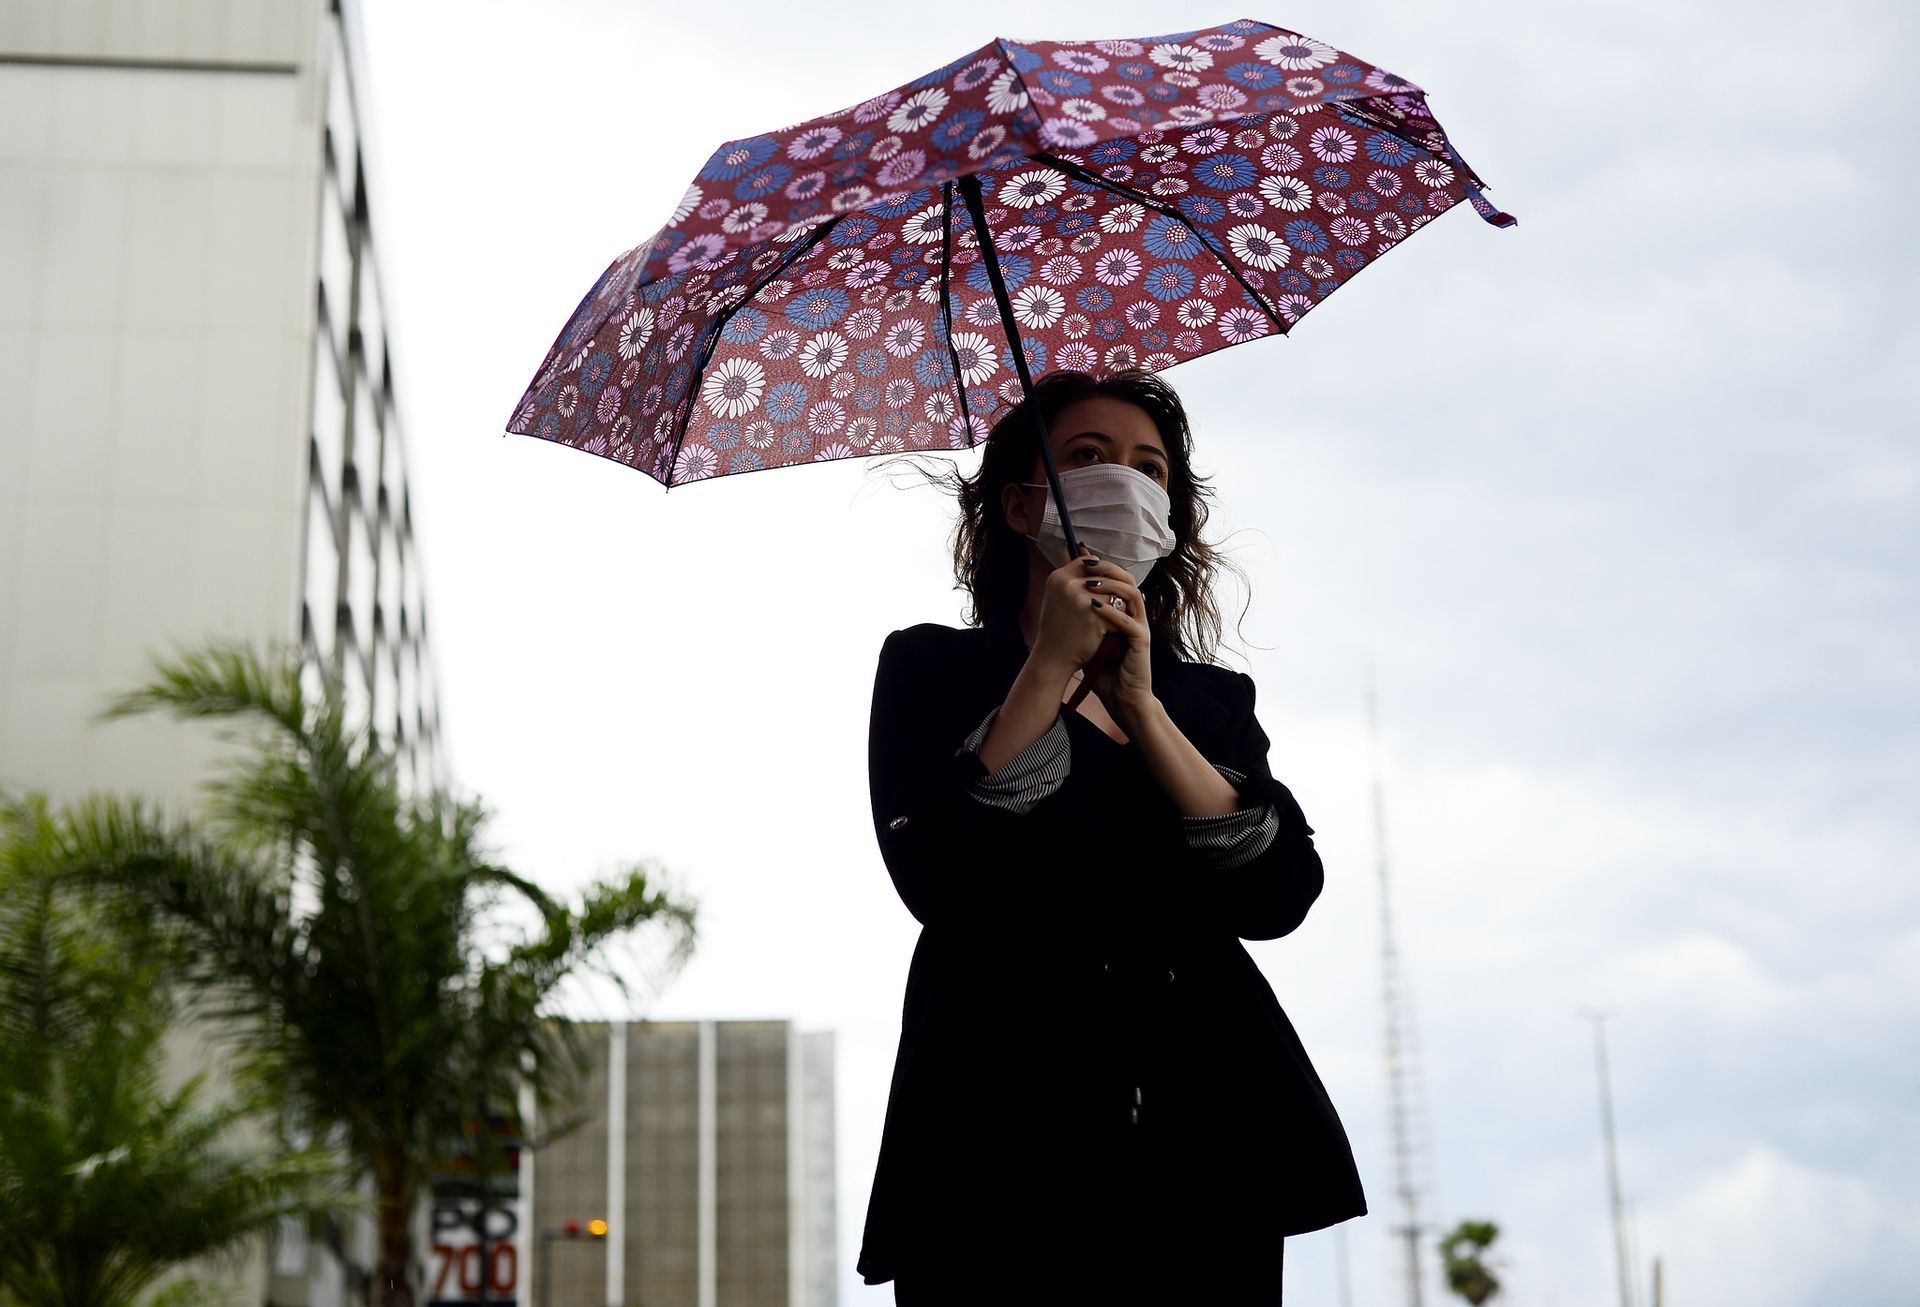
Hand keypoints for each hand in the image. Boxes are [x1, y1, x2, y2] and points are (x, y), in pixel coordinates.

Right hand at [1030, 545, 1127, 677]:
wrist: (1053, 657)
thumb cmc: (1057, 629)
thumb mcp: (1057, 597)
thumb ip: (1071, 577)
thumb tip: (1085, 550)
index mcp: (1057, 577)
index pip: (1087, 561)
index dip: (1100, 571)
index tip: (1105, 584)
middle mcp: (1067, 583)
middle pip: (1104, 576)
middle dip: (1109, 591)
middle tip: (1109, 606)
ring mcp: (1080, 597)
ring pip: (1113, 593)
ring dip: (1115, 606)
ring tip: (1105, 621)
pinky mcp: (1093, 614)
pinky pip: (1116, 611)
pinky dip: (1115, 622)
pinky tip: (1105, 633)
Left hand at [1080, 556, 1153, 727]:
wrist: (1123, 698)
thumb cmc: (1105, 671)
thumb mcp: (1087, 639)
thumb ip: (1080, 620)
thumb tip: (1060, 601)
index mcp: (1124, 611)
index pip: (1115, 579)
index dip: (1100, 565)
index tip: (1079, 555)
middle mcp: (1135, 615)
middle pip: (1127, 579)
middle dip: (1106, 567)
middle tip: (1085, 561)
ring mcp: (1140, 626)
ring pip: (1132, 593)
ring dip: (1110, 585)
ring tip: (1089, 583)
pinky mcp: (1141, 641)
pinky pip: (1128, 621)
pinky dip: (1110, 611)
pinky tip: (1092, 606)